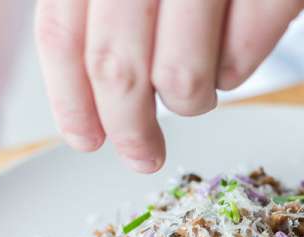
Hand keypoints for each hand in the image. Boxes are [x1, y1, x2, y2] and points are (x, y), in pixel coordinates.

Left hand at [35, 0, 303, 172]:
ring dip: (189, 101)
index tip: (85, 139)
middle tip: (141, 155)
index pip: (63, 34)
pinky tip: (232, 55)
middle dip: (128, 127)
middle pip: (117, 68)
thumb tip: (93, 93)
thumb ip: (108, 5)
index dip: (71, 99)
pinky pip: (240, 63)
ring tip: (198, 90)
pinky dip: (234, 73)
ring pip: (181, 79)